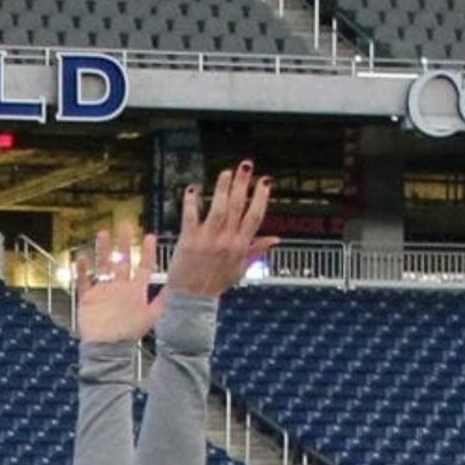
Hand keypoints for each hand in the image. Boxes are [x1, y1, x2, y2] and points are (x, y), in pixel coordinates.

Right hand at [72, 219, 159, 345]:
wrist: (108, 349)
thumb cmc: (129, 334)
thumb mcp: (151, 316)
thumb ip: (163, 300)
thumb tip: (179, 287)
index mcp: (136, 291)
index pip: (144, 266)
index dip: (147, 252)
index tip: (150, 236)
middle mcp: (120, 288)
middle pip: (123, 261)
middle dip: (124, 243)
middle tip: (125, 225)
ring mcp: (104, 292)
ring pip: (103, 265)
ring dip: (103, 250)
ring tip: (103, 233)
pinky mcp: (88, 298)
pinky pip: (84, 281)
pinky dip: (82, 270)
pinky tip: (80, 257)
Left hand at [162, 161, 273, 300]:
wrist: (192, 299)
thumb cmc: (216, 283)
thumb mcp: (240, 269)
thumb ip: (256, 250)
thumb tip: (276, 239)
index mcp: (240, 246)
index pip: (255, 217)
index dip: (261, 198)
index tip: (265, 181)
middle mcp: (226, 241)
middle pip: (238, 207)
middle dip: (243, 184)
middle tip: (246, 165)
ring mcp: (207, 240)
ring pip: (218, 209)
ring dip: (222, 188)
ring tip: (226, 172)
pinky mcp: (188, 241)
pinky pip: (190, 217)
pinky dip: (191, 202)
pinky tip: (192, 188)